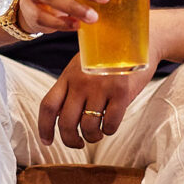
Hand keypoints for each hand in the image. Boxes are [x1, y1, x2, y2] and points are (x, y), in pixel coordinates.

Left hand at [37, 52, 155, 147]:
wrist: (140, 40)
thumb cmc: (110, 57)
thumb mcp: (84, 65)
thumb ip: (72, 85)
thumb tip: (61, 116)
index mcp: (69, 75)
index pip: (48, 106)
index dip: (44, 128)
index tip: (47, 141)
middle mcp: (82, 81)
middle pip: (66, 122)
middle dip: (70, 140)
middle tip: (78, 143)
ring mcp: (101, 87)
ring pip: (88, 127)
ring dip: (92, 137)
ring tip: (97, 133)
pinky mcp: (121, 92)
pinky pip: (110, 124)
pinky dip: (109, 130)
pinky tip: (110, 124)